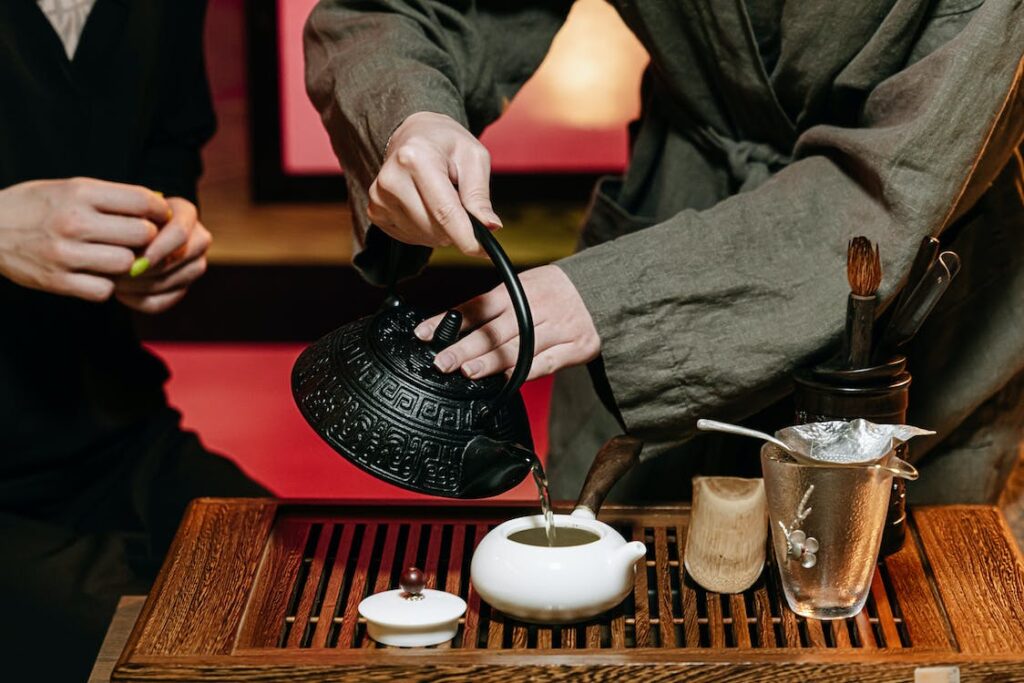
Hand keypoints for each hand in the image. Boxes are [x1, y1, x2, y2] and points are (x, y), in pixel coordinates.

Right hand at [0, 178, 167, 300]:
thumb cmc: (35, 206)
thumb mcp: (69, 188)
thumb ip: (110, 196)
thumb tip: (157, 204)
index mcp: (79, 193)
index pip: (142, 202)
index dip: (160, 211)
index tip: (161, 217)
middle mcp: (74, 222)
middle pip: (141, 234)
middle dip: (147, 238)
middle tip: (140, 240)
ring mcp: (65, 253)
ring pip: (127, 263)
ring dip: (128, 264)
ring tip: (117, 257)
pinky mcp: (57, 281)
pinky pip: (104, 289)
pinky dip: (106, 285)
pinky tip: (98, 275)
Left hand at [114, 197, 210, 313]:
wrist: (124, 227)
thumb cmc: (120, 213)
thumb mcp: (124, 211)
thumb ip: (130, 224)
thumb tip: (134, 259)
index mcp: (186, 212)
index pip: (180, 234)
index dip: (157, 249)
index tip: (133, 260)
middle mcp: (198, 238)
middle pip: (178, 260)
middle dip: (146, 270)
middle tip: (115, 273)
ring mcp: (194, 265)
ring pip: (170, 282)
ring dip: (138, 286)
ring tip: (112, 281)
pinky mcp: (183, 287)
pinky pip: (163, 301)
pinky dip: (140, 301)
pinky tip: (121, 293)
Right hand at [368, 111, 501, 255]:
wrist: (415, 135)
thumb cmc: (447, 145)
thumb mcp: (474, 158)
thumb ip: (480, 195)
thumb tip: (490, 227)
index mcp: (417, 158)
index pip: (445, 212)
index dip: (467, 238)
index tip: (483, 252)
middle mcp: (392, 178)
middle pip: (434, 229)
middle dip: (456, 229)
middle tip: (462, 206)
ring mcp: (379, 196)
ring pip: (423, 236)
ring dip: (441, 230)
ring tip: (442, 201)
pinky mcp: (375, 210)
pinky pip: (409, 237)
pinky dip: (425, 231)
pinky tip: (426, 208)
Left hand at [414, 265, 600, 380]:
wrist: (607, 291)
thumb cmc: (557, 293)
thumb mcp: (526, 286)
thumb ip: (497, 306)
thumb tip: (456, 326)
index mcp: (519, 289)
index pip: (477, 306)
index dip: (449, 320)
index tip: (424, 334)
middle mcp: (537, 306)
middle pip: (496, 329)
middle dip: (465, 346)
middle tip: (442, 362)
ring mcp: (559, 327)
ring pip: (519, 347)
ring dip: (491, 362)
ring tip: (466, 372)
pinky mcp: (578, 346)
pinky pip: (548, 362)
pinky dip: (526, 372)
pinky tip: (506, 381)